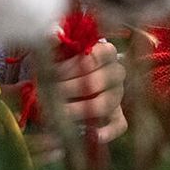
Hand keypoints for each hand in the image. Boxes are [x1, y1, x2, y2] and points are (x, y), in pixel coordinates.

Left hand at [6, 41, 127, 164]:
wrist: (71, 80)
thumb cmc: (64, 62)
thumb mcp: (57, 48)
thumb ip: (54, 40)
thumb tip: (53, 35)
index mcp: (107, 51)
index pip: (95, 56)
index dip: (72, 66)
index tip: (53, 73)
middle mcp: (117, 72)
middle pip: (96, 82)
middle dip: (69, 89)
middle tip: (49, 94)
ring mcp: (119, 95)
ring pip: (104, 104)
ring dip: (78, 110)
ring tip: (58, 112)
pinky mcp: (118, 116)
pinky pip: (119, 126)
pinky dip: (106, 132)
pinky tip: (89, 134)